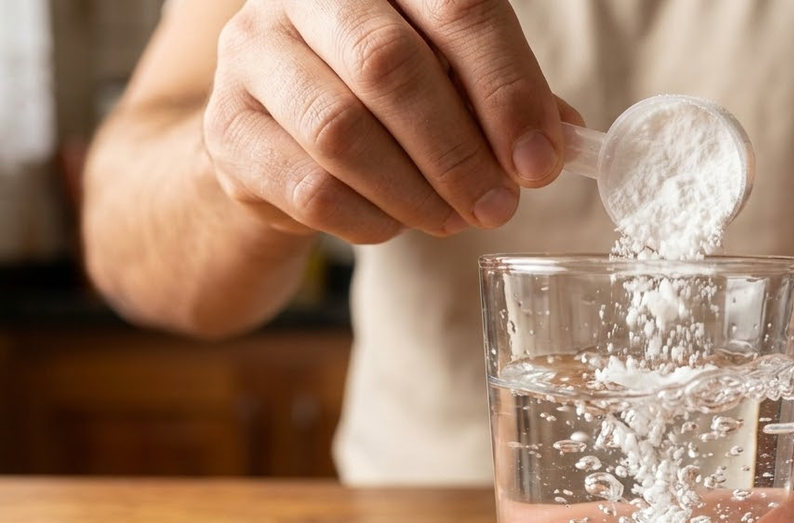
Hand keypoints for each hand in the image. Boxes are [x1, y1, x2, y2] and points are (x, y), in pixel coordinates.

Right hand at [203, 0, 577, 243]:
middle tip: (500, 205)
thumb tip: (561, 142)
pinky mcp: (227, 130)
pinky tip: (394, 223)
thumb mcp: (451, 80)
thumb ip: (504, 100)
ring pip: (343, 131)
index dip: (508, 90)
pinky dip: (369, 219)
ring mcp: (254, 55)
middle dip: (460, 151)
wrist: (277, 137)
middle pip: (390, 66)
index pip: (458, 7)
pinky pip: (310, 187)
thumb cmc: (383, 99)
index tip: (541, 160)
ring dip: (416, 192)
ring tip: (455, 219)